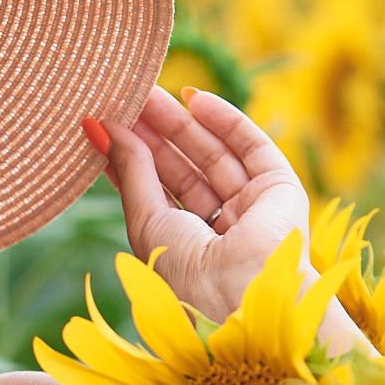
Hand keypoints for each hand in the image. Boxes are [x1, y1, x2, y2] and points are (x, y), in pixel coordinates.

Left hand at [90, 87, 311, 323]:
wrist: (242, 292)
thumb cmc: (186, 271)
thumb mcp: (146, 219)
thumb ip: (130, 171)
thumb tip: (103, 129)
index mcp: (185, 245)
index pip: (156, 190)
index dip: (133, 156)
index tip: (107, 123)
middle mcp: (220, 228)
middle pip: (183, 169)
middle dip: (155, 134)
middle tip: (127, 98)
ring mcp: (252, 209)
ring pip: (215, 155)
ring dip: (183, 122)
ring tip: (149, 91)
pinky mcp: (282, 191)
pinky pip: (253, 148)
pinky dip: (227, 121)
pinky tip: (196, 98)